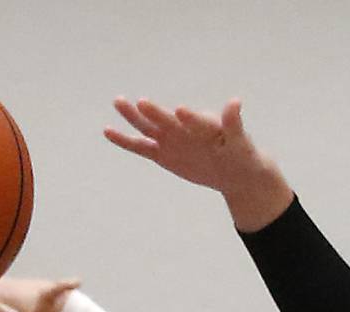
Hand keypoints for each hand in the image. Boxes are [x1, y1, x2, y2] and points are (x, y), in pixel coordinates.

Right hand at [104, 97, 293, 230]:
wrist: (234, 171)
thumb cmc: (241, 154)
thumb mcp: (241, 143)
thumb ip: (234, 123)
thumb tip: (235, 102)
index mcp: (204, 124)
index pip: (196, 120)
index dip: (189, 117)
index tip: (181, 111)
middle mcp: (183, 128)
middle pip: (167, 120)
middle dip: (155, 113)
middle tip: (141, 103)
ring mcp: (171, 140)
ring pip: (148, 128)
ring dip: (133, 117)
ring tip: (118, 102)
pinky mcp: (162, 154)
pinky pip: (140, 147)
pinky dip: (125, 140)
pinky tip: (108, 131)